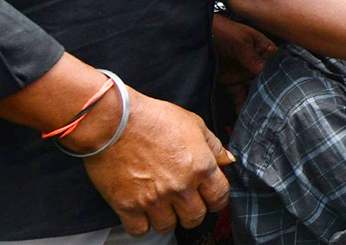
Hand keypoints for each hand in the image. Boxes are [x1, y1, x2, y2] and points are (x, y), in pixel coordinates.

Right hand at [80, 90, 232, 235]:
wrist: (115, 121)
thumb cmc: (154, 118)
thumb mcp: (193, 123)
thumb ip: (214, 145)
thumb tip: (227, 160)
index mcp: (200, 166)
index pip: (219, 197)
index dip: (217, 200)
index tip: (211, 199)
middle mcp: (180, 187)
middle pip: (196, 217)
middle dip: (194, 212)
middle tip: (186, 203)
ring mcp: (154, 199)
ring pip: (169, 227)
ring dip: (168, 219)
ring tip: (163, 206)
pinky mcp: (128, 206)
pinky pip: (140, 231)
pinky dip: (142, 225)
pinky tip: (143, 211)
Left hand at [213, 14, 275, 112]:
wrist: (197, 34)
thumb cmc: (223, 31)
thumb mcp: (240, 42)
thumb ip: (253, 58)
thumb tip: (266, 73)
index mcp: (262, 48)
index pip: (276, 63)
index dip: (281, 75)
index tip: (284, 89)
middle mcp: (255, 62)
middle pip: (266, 79)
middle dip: (269, 92)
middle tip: (274, 106)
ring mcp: (243, 73)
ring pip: (254, 89)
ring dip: (256, 100)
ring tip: (261, 113)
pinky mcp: (230, 82)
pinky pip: (238, 95)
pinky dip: (240, 105)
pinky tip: (244, 114)